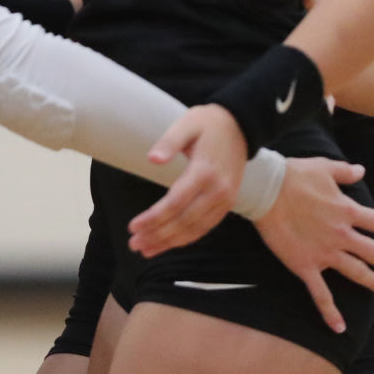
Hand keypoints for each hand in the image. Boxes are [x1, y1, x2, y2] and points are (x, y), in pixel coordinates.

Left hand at [128, 104, 246, 255]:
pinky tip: (169, 243)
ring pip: (196, 229)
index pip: (175, 202)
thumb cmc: (207, 124)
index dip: (154, 218)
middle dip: (158, 236)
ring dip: (170, 242)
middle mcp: (218, 191)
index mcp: (205, 172)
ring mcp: (225, 200)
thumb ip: (169, 142)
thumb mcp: (186, 124)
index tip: (133, 227)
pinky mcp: (227, 204)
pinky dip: (187, 238)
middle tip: (134, 245)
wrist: (240, 126)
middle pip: (184, 221)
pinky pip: (206, 226)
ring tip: (146, 250)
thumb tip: (152, 159)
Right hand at [252, 157, 373, 332]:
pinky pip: (321, 293)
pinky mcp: (305, 265)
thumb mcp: (323, 166)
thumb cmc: (292, 174)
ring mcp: (325, 252)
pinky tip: (340, 327)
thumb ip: (346, 171)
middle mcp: (342, 234)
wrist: (265, 189)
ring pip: (357, 272)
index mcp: (348, 210)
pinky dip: (330, 312)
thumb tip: (362, 171)